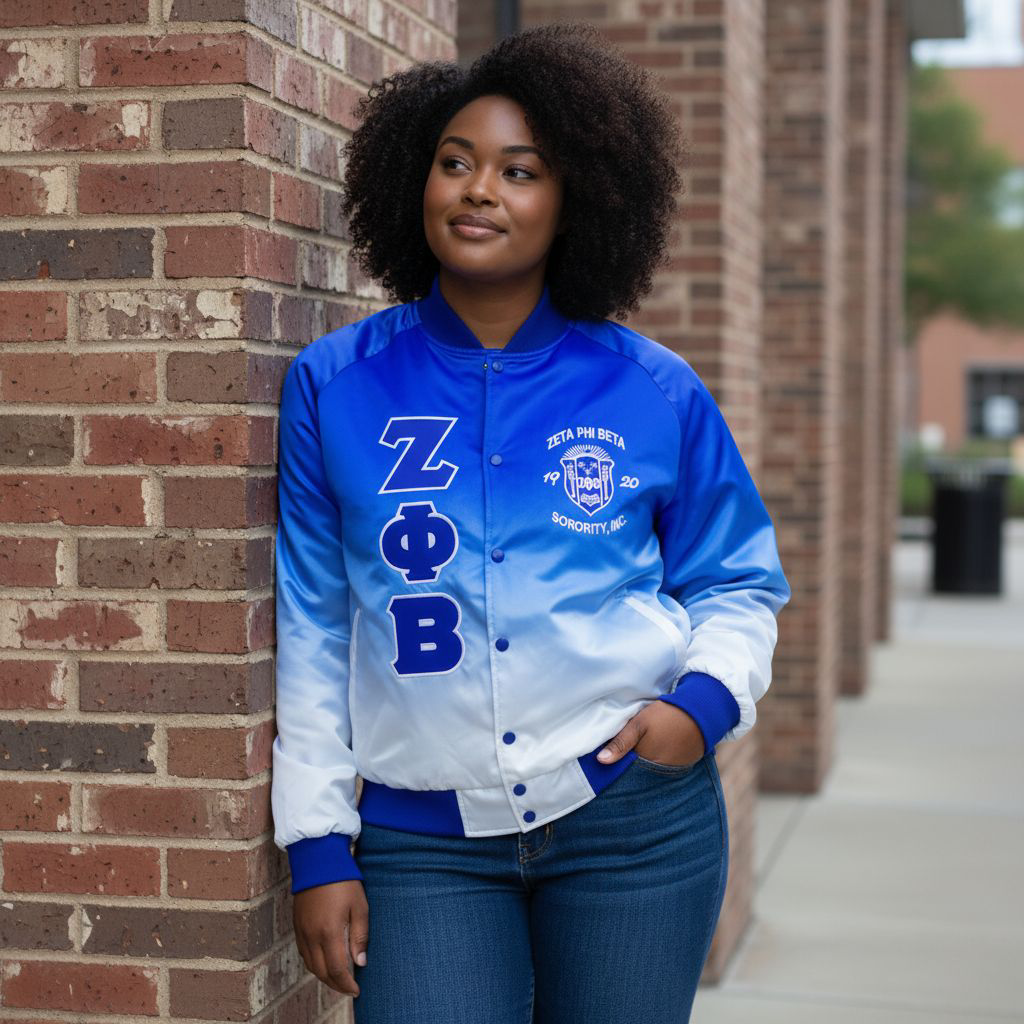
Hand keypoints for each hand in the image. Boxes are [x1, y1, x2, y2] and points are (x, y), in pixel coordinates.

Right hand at [293, 879, 368, 997]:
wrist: (318, 859)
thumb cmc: (343, 880)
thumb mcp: (359, 906)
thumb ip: (360, 936)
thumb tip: (359, 963)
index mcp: (329, 932)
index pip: (337, 970)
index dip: (346, 985)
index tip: (356, 990)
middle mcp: (312, 936)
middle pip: (322, 972)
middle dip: (336, 985)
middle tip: (349, 988)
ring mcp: (302, 931)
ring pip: (311, 965)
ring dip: (324, 976)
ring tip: (339, 978)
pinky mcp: (297, 924)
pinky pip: (303, 953)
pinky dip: (314, 963)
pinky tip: (324, 960)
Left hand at [597, 700, 705, 766]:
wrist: (701, 711)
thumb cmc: (667, 715)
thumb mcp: (639, 724)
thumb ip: (621, 743)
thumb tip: (601, 761)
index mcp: (647, 763)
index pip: (625, 771)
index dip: (616, 765)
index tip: (606, 759)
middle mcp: (660, 772)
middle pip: (638, 773)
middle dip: (629, 766)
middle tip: (623, 752)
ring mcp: (673, 770)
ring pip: (651, 771)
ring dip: (644, 764)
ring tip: (642, 748)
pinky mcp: (683, 766)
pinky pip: (665, 768)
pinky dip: (658, 761)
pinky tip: (656, 749)